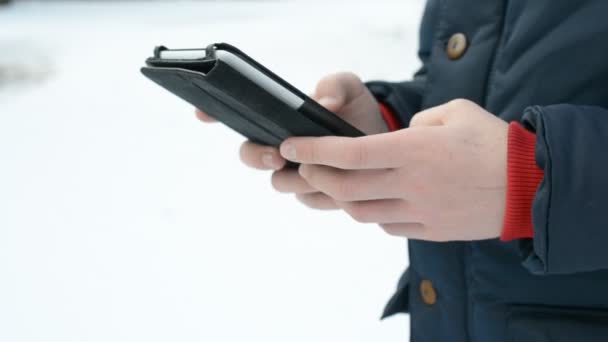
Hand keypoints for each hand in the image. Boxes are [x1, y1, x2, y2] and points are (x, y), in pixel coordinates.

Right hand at [195, 72, 386, 209]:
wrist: (383, 143)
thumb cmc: (356, 111)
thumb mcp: (349, 88)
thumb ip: (335, 85)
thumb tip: (323, 104)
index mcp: (278, 119)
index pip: (237, 117)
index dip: (213, 113)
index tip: (202, 112)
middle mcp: (278, 148)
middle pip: (249, 156)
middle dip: (258, 156)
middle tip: (278, 155)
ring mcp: (294, 173)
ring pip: (281, 183)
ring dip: (299, 176)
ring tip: (323, 168)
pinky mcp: (315, 195)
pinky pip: (309, 199)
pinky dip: (323, 192)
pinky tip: (342, 183)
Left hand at [279, 99, 508, 240]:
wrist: (530, 185)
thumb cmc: (493, 142)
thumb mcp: (454, 113)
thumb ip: (418, 122)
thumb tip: (397, 141)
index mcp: (414, 151)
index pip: (349, 153)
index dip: (314, 151)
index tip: (291, 147)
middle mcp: (411, 184)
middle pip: (345, 188)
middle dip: (316, 177)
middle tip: (306, 167)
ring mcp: (419, 212)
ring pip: (361, 211)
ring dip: (340, 198)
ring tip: (336, 184)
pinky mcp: (429, 230)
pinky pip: (387, 225)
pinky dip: (372, 213)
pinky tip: (374, 200)